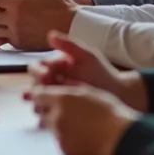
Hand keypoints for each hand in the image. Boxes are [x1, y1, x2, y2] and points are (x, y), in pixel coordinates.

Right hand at [30, 31, 147, 110]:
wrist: (118, 94)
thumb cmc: (102, 73)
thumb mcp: (87, 56)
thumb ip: (69, 46)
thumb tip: (49, 35)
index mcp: (56, 66)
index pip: (38, 67)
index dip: (39, 71)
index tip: (46, 74)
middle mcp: (52, 81)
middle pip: (35, 84)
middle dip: (36, 87)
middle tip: (42, 92)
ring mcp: (56, 97)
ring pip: (38, 100)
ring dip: (36, 103)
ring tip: (39, 107)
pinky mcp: (61, 111)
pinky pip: (48, 113)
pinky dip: (43, 116)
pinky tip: (44, 119)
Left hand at [30, 84, 137, 154]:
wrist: (119, 137)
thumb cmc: (109, 111)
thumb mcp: (89, 92)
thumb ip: (69, 88)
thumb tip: (57, 84)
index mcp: (62, 99)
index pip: (38, 95)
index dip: (41, 95)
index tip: (45, 97)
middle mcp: (56, 116)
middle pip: (41, 112)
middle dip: (49, 110)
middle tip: (65, 112)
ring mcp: (59, 134)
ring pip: (49, 127)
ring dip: (57, 124)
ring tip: (77, 124)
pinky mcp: (64, 148)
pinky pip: (59, 140)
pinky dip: (65, 138)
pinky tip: (81, 136)